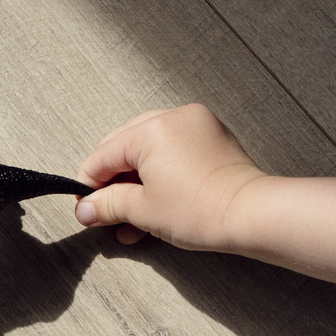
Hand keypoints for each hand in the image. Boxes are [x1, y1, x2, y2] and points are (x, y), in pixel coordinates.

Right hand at [74, 103, 264, 249]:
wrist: (250, 214)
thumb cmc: (201, 210)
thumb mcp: (143, 210)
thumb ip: (109, 205)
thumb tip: (85, 208)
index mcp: (150, 130)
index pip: (104, 155)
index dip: (88, 184)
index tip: (84, 207)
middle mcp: (172, 117)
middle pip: (125, 147)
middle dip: (113, 182)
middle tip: (105, 211)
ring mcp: (195, 124)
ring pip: (149, 150)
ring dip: (135, 182)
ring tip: (129, 218)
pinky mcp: (211, 137)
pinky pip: (173, 150)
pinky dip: (160, 173)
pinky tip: (153, 203)